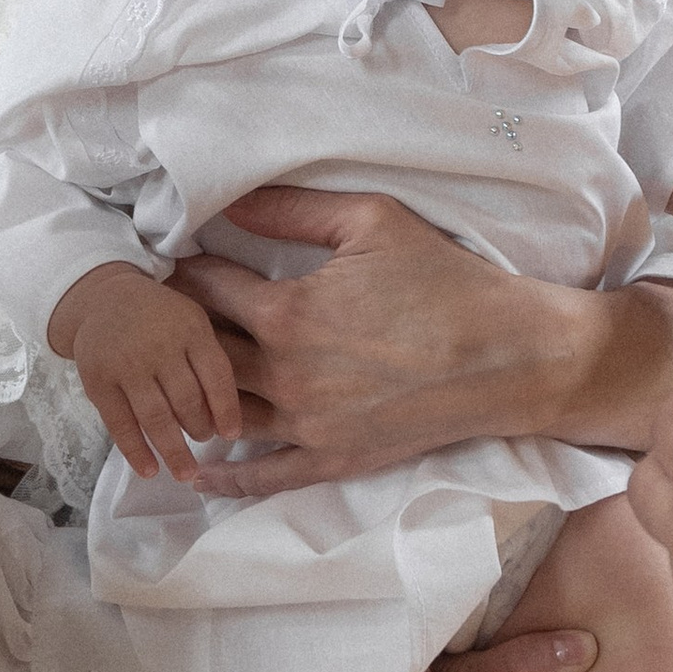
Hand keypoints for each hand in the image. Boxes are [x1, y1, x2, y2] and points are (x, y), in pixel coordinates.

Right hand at [51, 261, 242, 484]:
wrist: (103, 298)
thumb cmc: (161, 317)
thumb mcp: (193, 321)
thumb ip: (210, 358)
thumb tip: (229, 416)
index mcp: (191, 329)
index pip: (216, 375)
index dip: (226, 410)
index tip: (232, 435)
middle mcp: (159, 346)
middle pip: (187, 400)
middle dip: (200, 428)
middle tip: (203, 440)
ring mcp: (126, 365)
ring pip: (155, 417)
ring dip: (173, 451)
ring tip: (185, 472)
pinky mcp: (99, 382)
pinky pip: (120, 424)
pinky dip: (135, 451)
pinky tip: (149, 470)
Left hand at [173, 188, 672, 489]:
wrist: (511, 356)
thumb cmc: (447, 281)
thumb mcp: (373, 221)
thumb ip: (293, 207)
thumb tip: (230, 195)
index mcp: (288, 313)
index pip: (207, 288)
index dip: (183, 268)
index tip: (168, 259)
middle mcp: (286, 375)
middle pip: (202, 353)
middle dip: (178, 331)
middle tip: (161, 317)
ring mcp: (307, 424)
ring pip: (222, 412)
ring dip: (191, 394)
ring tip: (171, 379)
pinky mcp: (333, 458)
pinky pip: (264, 475)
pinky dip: (226, 476)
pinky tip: (198, 470)